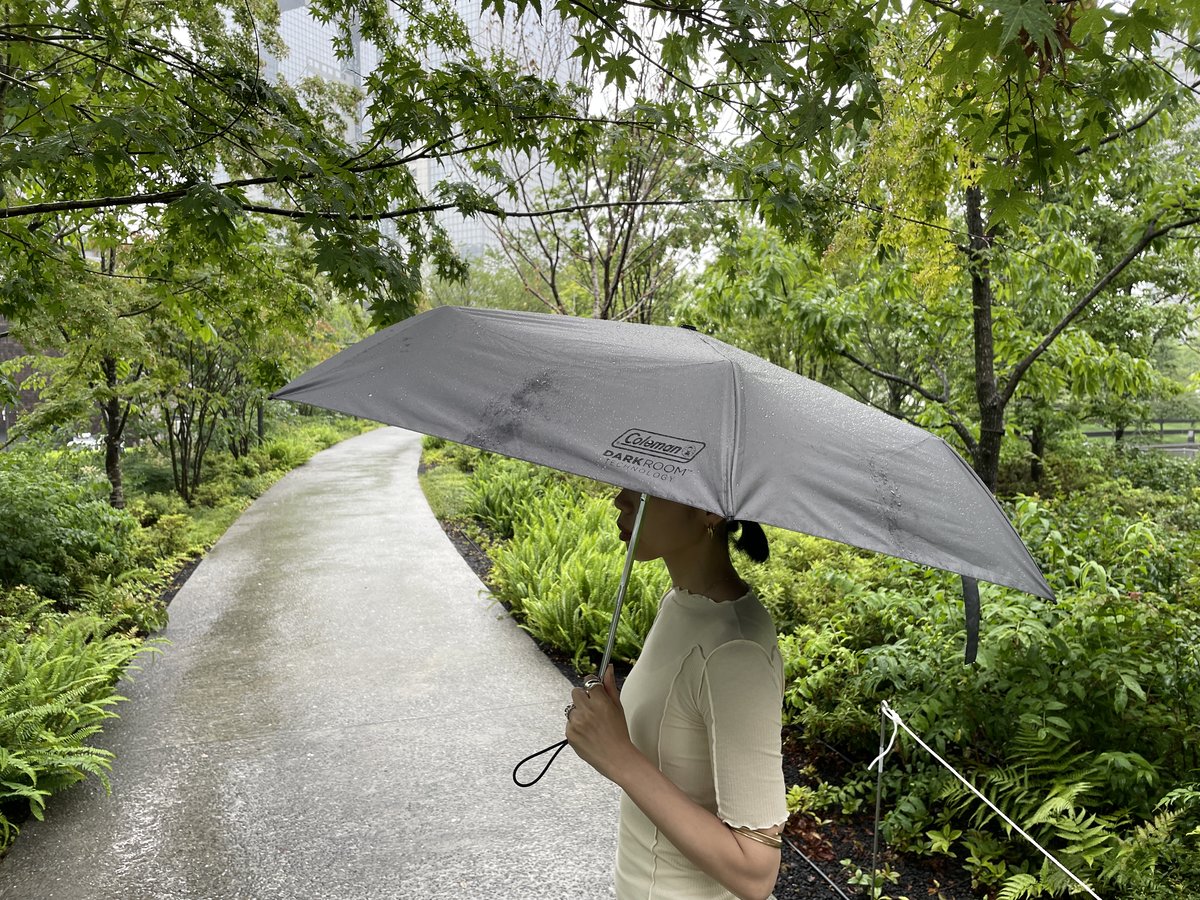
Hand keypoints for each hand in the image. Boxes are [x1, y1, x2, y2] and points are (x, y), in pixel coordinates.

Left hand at [565, 665, 637, 781]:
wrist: (617, 758)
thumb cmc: (619, 733)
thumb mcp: (618, 707)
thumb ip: (610, 686)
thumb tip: (608, 668)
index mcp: (600, 702)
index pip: (590, 681)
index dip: (593, 685)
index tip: (595, 690)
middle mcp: (586, 711)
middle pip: (576, 692)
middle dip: (583, 698)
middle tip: (593, 709)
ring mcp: (576, 723)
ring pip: (571, 709)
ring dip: (579, 713)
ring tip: (592, 725)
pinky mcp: (570, 734)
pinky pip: (569, 723)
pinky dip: (576, 727)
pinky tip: (588, 734)